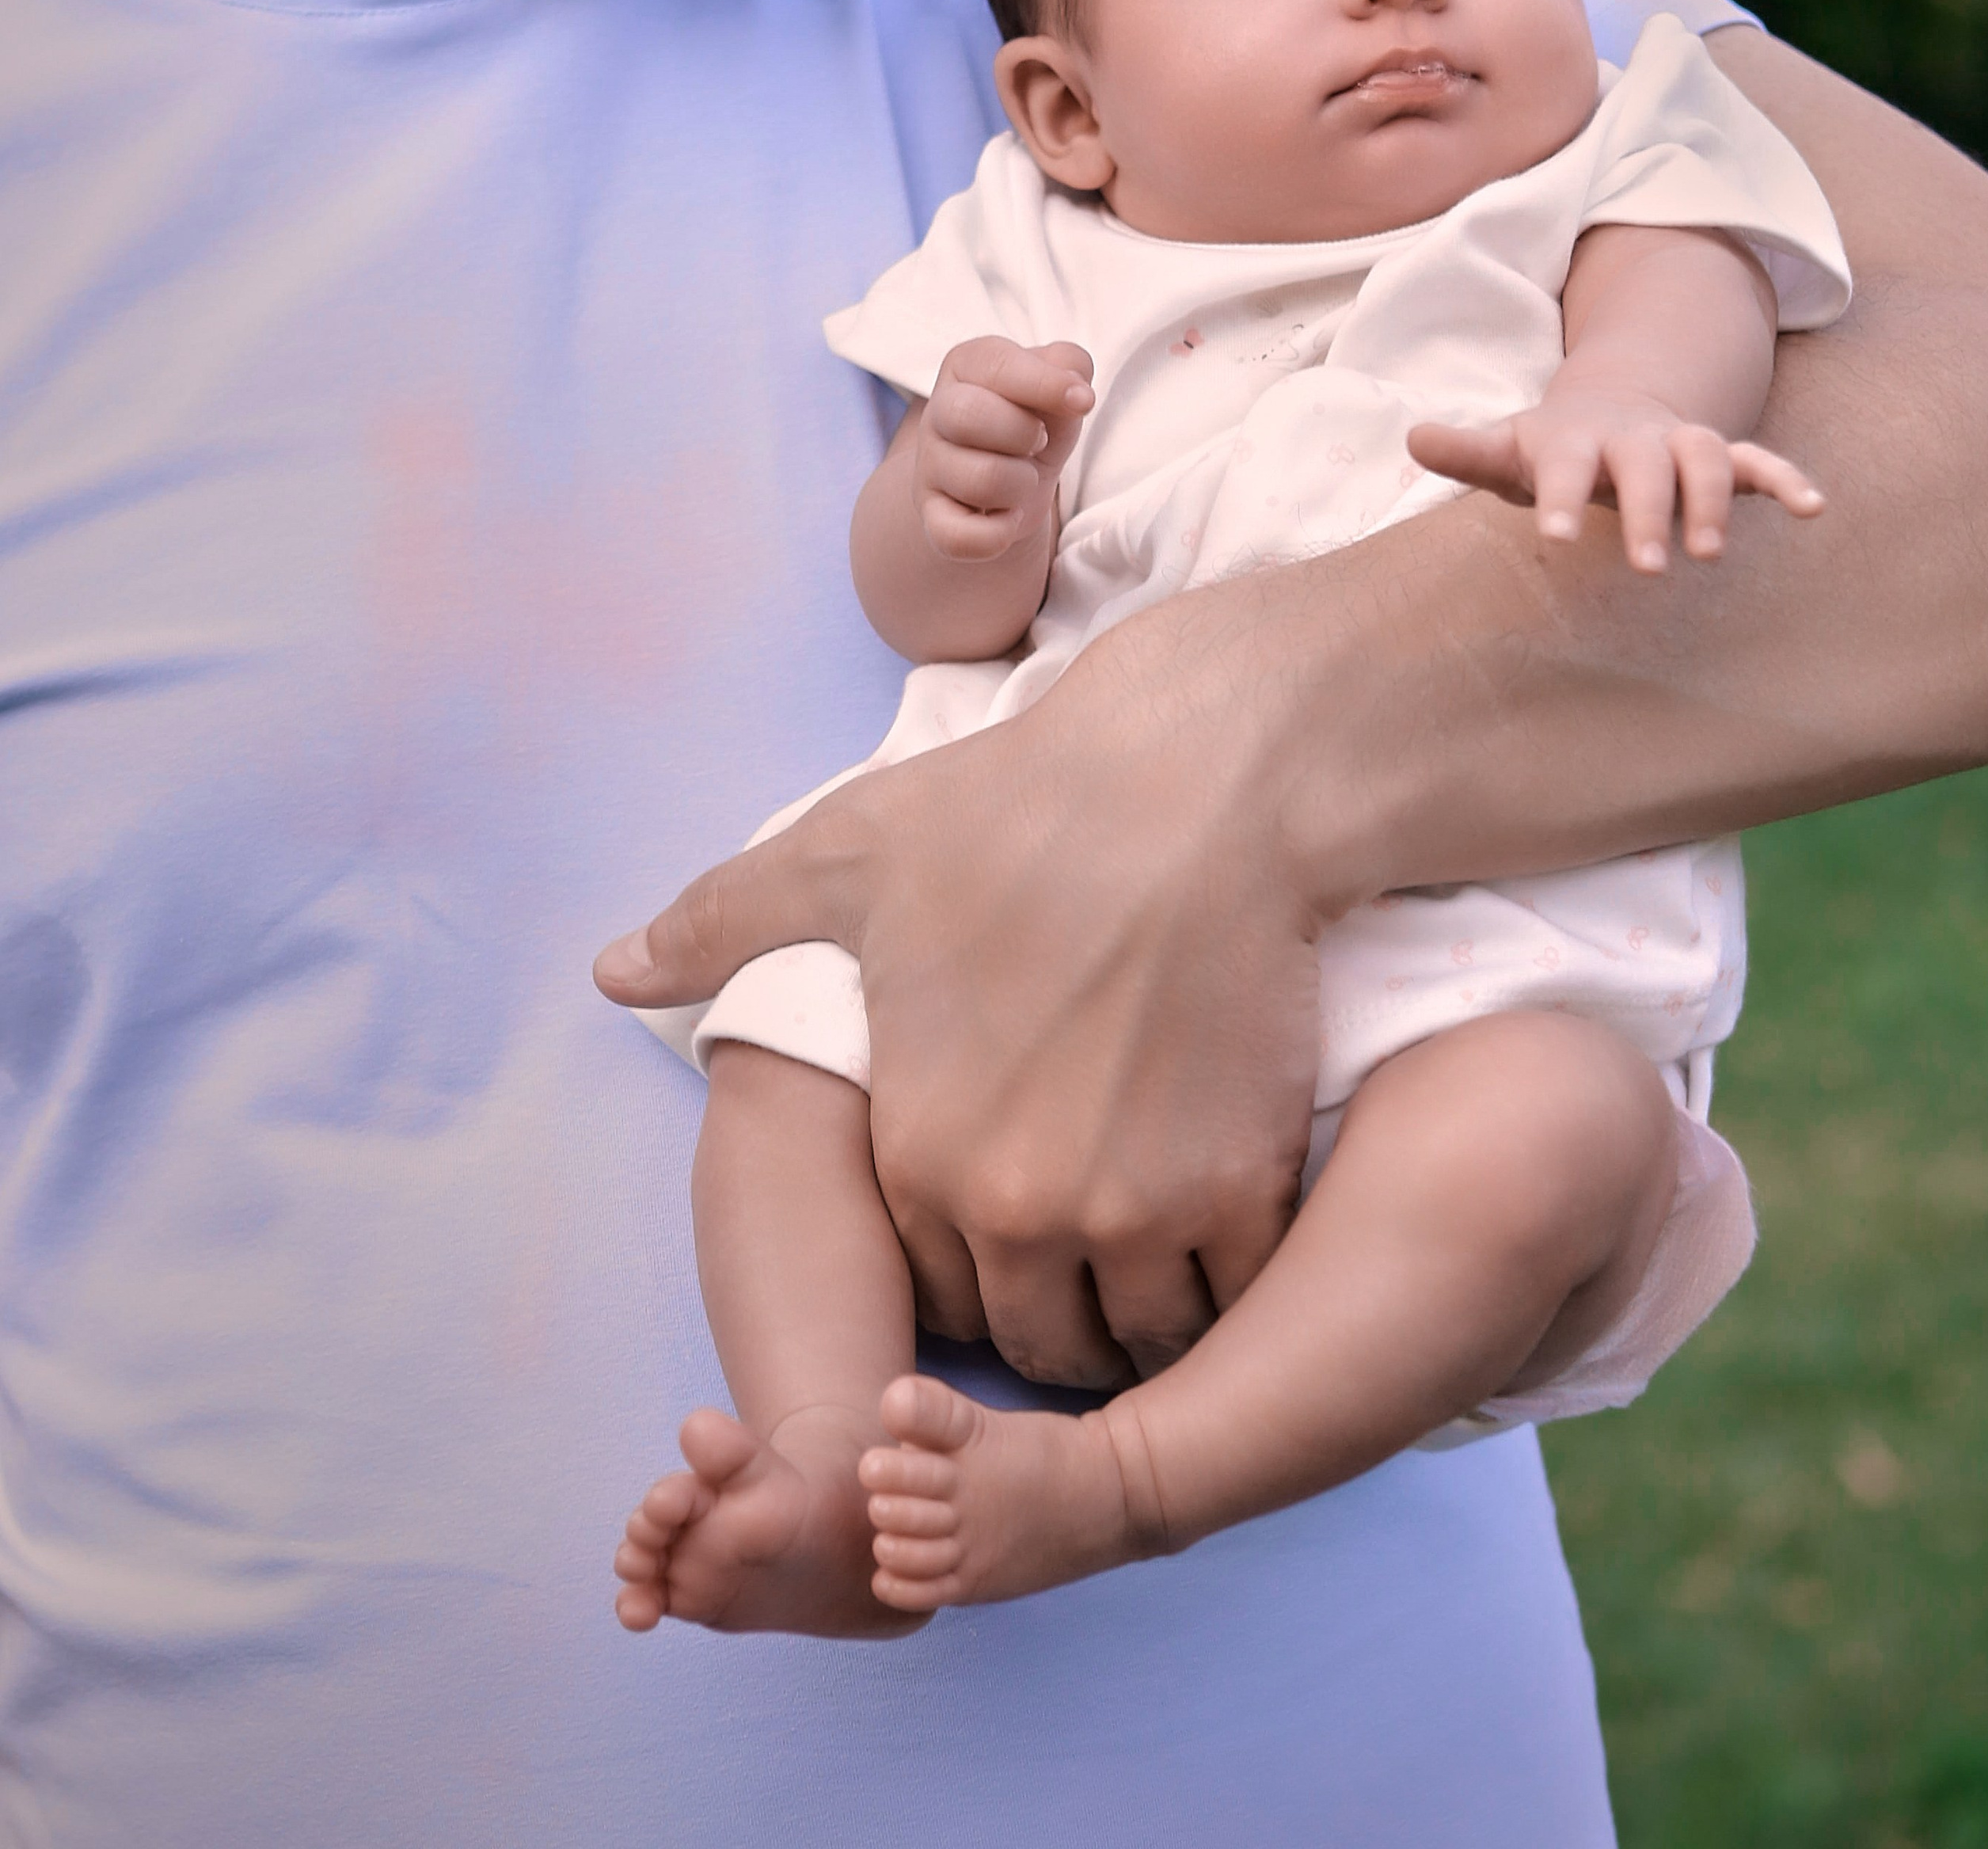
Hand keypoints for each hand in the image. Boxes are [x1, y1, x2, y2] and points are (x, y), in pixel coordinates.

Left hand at [594, 579, 1319, 1390]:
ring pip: (1136, 1340)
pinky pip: (1232, 1296)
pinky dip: (1236, 1279)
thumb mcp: (843, 855)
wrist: (1193, 786)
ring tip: (1167, 1256)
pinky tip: (1237, 1221)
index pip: (935, 1289)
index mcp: (915, 1146)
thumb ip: (722, 925)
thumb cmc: (1017, 813)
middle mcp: (1012, 1205)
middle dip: (1056, 1312)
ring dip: (1147, 1316)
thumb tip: (611, 971)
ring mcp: (1129, 1209)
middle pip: (1034, 1339)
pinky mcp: (1235, 1188)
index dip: (975, 1263)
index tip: (1012, 1228)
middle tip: (1095, 1260)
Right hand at [914, 337, 1094, 560]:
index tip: (1083, 402)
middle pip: (968, 415)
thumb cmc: (1034, 423)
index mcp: (966, 367)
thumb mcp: (1057, 388)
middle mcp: (937, 413)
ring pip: (978, 479)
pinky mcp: (932, 518)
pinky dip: (997, 535)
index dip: (1045, 384)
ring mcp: (929, 468)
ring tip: (1024, 479)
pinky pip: (959, 537)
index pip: (996, 365)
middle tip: (1038, 442)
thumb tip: (1077, 392)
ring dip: (1022, 485)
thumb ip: (1069, 367)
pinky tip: (1007, 518)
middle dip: (1024, 433)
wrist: (1007, 483)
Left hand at [1407, 389, 1824, 573]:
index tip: (1558, 538)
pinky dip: (1786, 479)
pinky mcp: (1720, 455)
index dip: (1562, 497)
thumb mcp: (1509, 449)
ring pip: (1707, 458)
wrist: (1612, 408)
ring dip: (1712, 502)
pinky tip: (1814, 507)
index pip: (1567, 467)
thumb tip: (1413, 437)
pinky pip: (1758, 460)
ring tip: (1711, 553)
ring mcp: (1679, 443)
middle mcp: (1633, 438)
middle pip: (1646, 466)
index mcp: (1575, 439)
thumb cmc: (1553, 447)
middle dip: (1649, 512)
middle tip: (1647, 568)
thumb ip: (1467, 450)